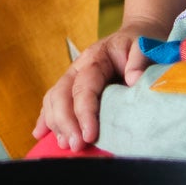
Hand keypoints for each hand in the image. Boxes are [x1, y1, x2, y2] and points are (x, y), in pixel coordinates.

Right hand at [34, 26, 148, 149]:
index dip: (84, 112)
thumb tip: (134, 79)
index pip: (83, 88)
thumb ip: (140, 59)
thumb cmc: (139, 45)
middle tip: (77, 147)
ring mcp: (71, 77)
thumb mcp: (145, 46)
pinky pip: (53, 102)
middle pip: (61, 95)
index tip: (89, 135)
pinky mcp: (71, 87)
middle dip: (65, 123)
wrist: (133, 37)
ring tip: (66, 145)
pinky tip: (40, 134)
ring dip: (56, 124)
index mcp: (95, 59)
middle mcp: (77, 68)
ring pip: (53, 100)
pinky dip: (46, 118)